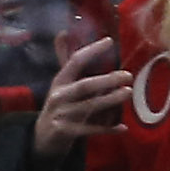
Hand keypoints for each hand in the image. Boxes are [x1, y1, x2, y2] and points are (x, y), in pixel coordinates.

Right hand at [32, 35, 129, 157]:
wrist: (41, 138)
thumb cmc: (58, 106)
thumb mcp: (60, 84)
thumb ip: (65, 60)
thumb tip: (63, 32)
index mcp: (60, 81)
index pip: (75, 61)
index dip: (92, 51)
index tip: (109, 41)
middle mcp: (59, 97)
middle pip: (84, 86)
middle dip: (106, 80)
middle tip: (127, 75)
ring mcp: (61, 115)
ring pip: (89, 107)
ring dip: (110, 100)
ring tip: (128, 93)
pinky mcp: (65, 133)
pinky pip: (89, 130)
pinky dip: (106, 129)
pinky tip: (122, 127)